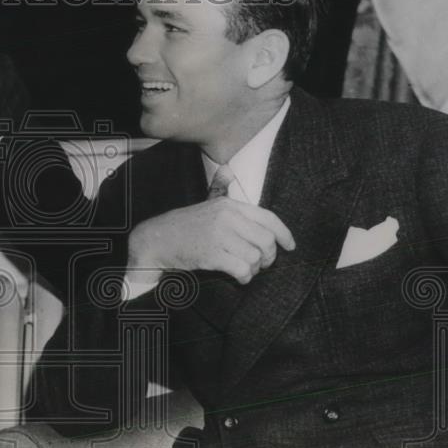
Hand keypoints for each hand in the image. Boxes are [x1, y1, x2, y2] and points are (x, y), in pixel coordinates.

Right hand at [128, 196, 294, 284]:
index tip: (290, 246)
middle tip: (261, 263)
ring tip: (245, 270)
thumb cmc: (185, 225)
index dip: (284, 233)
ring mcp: (220, 236)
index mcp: (229, 205)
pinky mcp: (212, 255)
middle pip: (266, 240)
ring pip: (256, 257)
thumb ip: (219, 188)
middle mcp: (227, 217)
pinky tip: (238, 277)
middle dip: (269, 256)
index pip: (268, 218)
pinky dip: (244, 277)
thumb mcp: (204, 203)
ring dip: (255, 269)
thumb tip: (227, 170)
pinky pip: (243, 269)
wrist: (157, 239)